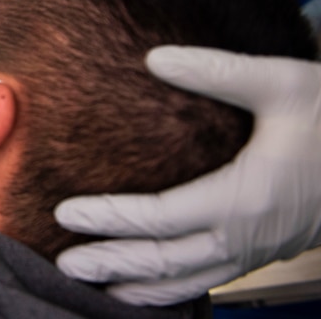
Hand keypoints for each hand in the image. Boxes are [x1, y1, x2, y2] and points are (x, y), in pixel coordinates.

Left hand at [55, 46, 320, 305]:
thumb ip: (217, 72)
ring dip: (136, 282)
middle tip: (64, 263)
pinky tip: (143, 287)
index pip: (160, 216)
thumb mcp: (281, 84)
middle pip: (165, 259)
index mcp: (245, 197)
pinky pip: (208, 279)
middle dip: (111, 261)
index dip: (111, 218)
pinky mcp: (262, 251)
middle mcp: (247, 235)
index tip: (67, 212)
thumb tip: (155, 58)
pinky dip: (170, 289)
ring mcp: (256, 249)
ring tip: (91, 284)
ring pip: (186, 279)